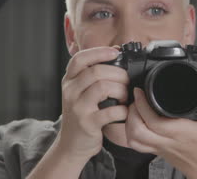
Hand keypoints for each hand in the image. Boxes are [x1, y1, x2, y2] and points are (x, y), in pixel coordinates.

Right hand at [55, 46, 128, 162]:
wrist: (72, 144)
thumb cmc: (82, 114)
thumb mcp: (80, 91)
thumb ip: (93, 74)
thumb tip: (116, 53)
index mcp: (69, 80)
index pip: (80, 59)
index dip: (99, 52)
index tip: (116, 52)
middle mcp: (70, 92)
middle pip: (96, 72)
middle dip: (118, 74)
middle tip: (127, 81)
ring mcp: (78, 108)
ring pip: (103, 87)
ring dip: (121, 90)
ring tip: (124, 97)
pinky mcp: (88, 124)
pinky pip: (110, 111)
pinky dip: (122, 110)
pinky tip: (123, 111)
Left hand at [125, 76, 196, 178]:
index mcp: (181, 133)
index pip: (153, 121)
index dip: (141, 105)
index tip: (140, 91)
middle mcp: (167, 142)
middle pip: (137, 130)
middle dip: (132, 111)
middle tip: (136, 99)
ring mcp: (160, 149)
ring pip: (134, 139)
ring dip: (130, 123)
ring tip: (136, 109)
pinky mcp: (157, 152)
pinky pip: (137, 145)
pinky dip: (131, 133)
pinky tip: (138, 122)